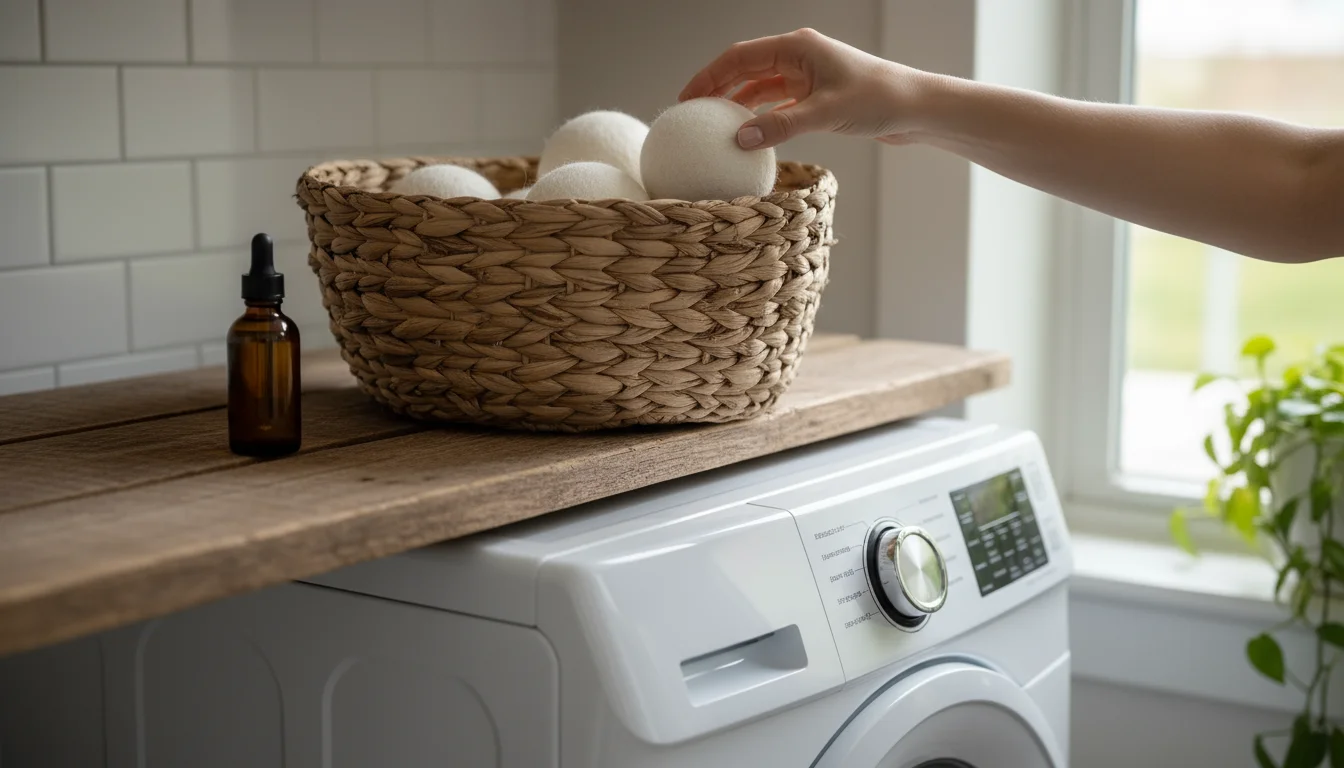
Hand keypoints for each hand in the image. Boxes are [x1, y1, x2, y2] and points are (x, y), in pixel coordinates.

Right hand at [679, 28, 928, 149]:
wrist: (917, 108)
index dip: (709, 77)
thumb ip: (780, 127)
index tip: (686, 99)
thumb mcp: (824, 115)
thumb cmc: (878, 101)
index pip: (740, 57)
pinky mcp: (818, 96)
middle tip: (692, 114)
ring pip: (761, 87)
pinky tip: (749, 135)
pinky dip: (762, 117)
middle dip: (717, 89)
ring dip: (739, 105)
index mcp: (797, 48)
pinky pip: (779, 104)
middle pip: (746, 69)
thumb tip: (739, 139)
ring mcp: (809, 76)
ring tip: (714, 126)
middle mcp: (800, 57)